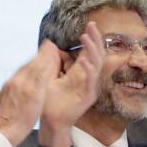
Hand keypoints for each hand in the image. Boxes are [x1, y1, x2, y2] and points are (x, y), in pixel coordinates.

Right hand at [0, 44, 59, 145]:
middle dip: (41, 54)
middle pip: (31, 64)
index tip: (40, 55)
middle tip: (51, 46)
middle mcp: (17, 81)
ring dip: (47, 57)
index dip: (33, 61)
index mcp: (9, 84)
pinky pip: (44, 76)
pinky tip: (57, 61)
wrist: (3, 131)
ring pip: (38, 67)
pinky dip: (49, 67)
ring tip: (56, 49)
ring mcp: (25, 86)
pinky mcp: (34, 92)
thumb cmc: (1, 121)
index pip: (24, 68)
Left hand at [37, 23, 105, 146]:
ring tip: (86, 37)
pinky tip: (84, 61)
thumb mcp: (51, 77)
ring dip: (92, 50)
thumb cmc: (51, 101)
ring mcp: (89, 87)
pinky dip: (88, 70)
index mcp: (80, 73)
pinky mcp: (87, 97)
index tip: (90, 25)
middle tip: (93, 25)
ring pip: (96, 65)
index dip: (91, 39)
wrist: (51, 121)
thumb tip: (50, 45)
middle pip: (96, 55)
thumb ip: (53, 62)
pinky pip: (90, 81)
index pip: (89, 52)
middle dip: (95, 39)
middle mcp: (87, 78)